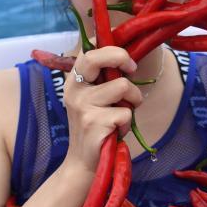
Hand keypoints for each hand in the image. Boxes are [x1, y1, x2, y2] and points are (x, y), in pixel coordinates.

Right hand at [63, 47, 142, 172]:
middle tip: (131, 69)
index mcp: (74, 79)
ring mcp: (83, 106)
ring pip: (122, 86)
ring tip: (123, 114)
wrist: (84, 161)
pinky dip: (128, 123)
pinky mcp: (94, 123)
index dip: (110, 46)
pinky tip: (116, 131)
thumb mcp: (95, 98)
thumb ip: (105, 78)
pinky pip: (126, 113)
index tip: (125, 60)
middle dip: (121, 58)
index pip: (88, 49)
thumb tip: (128, 57)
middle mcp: (75, 89)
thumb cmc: (97, 125)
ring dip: (133, 100)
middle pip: (97, 57)